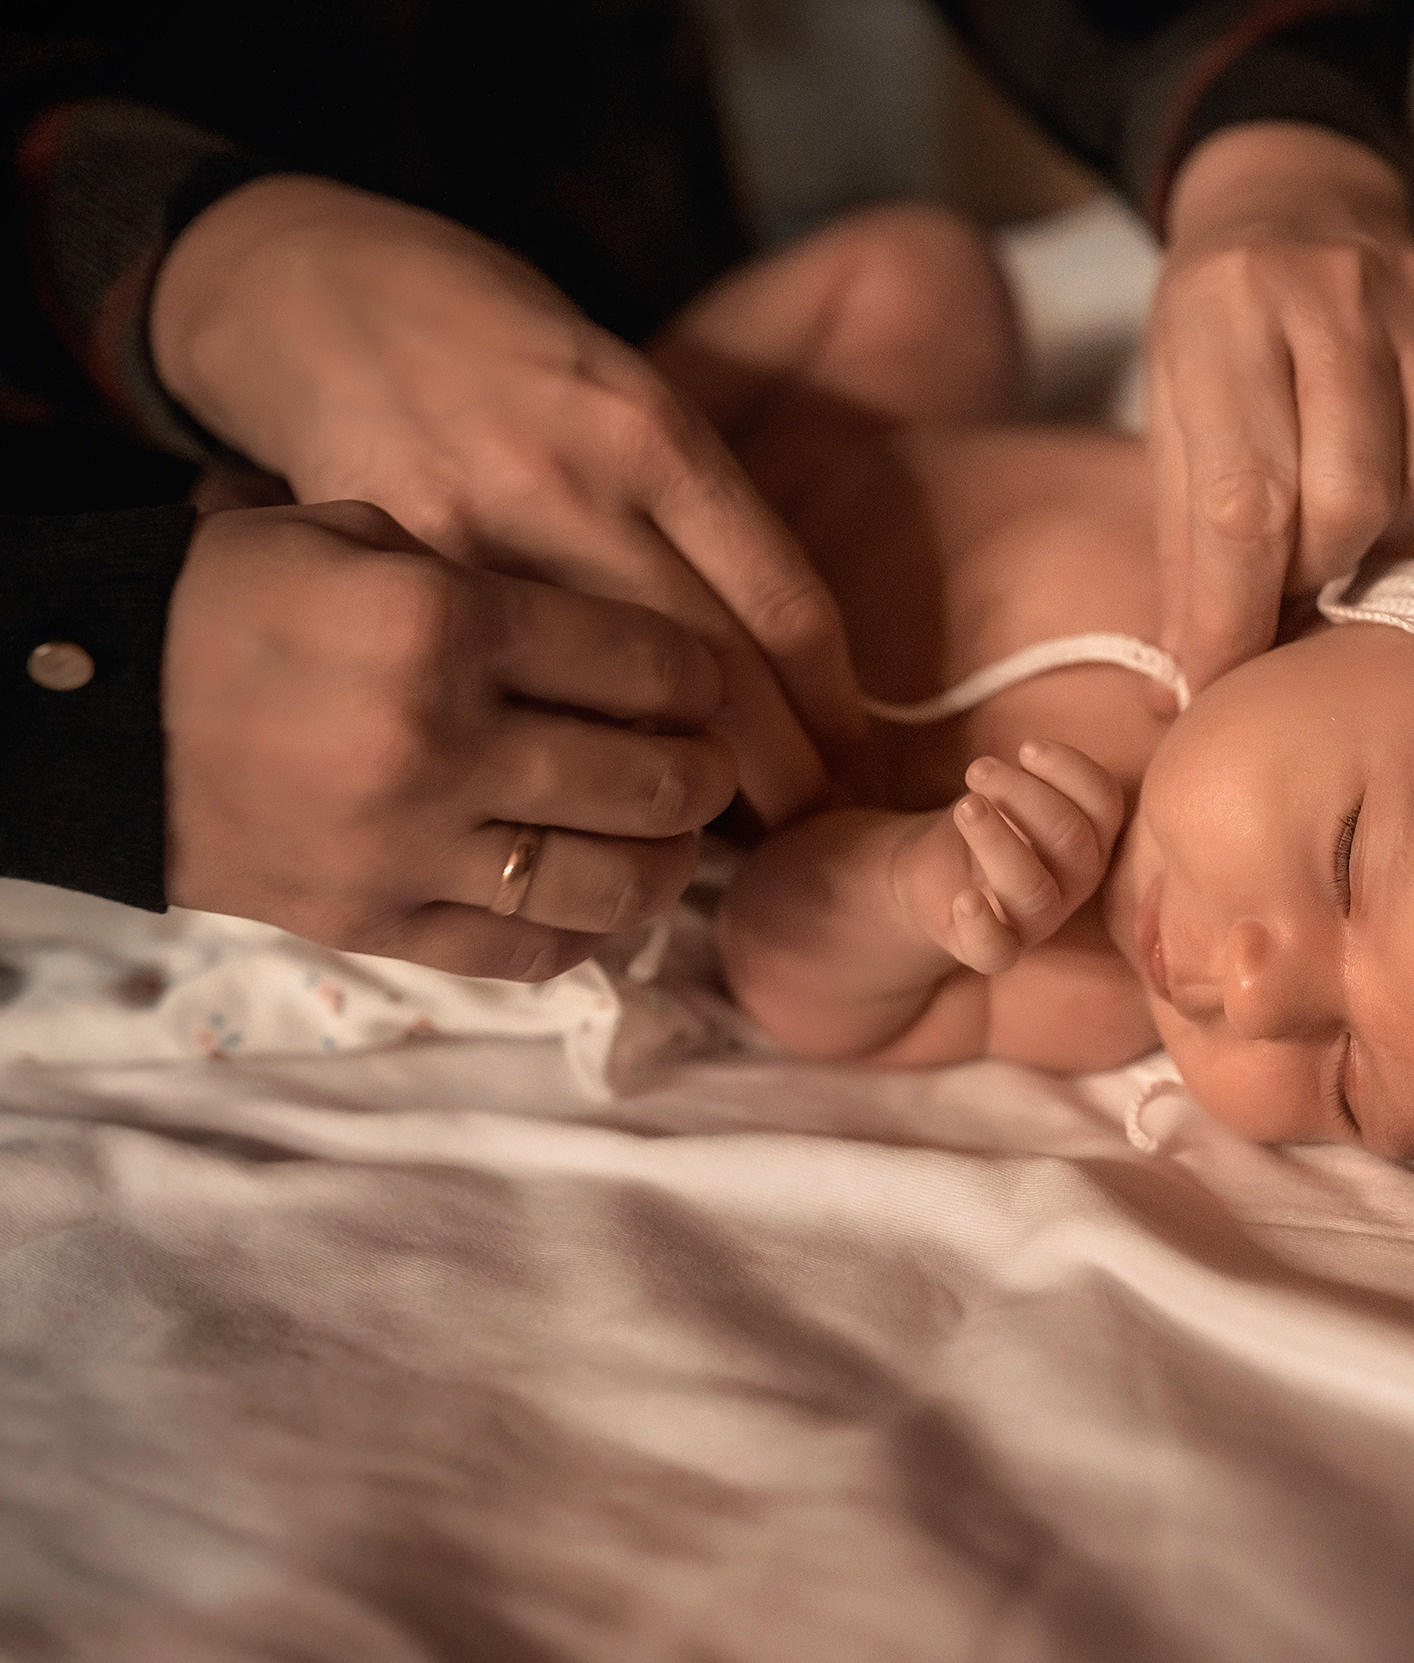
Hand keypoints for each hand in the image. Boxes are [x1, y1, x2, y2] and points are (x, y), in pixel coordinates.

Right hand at [151, 175, 860, 824]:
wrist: (302, 294)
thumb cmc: (492, 347)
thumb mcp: (621, 388)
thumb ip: (693, 511)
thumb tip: (779, 662)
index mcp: (652, 430)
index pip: (782, 606)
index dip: (830, 708)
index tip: (853, 769)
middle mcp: (571, 486)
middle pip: (714, 679)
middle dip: (773, 776)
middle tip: (804, 834)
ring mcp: (471, 546)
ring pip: (607, 719)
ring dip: (666, 802)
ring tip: (700, 842)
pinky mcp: (389, 596)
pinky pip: (498, 714)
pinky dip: (554, 779)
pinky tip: (581, 828)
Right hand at [164, 501, 739, 980]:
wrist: (91, 701)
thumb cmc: (237, 598)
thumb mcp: (362, 535)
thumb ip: (497, 581)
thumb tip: (626, 653)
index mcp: (443, 625)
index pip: (643, 663)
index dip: (696, 677)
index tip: (700, 683)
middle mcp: (438, 743)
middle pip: (648, 780)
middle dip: (703, 771)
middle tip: (706, 761)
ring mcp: (406, 846)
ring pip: (608, 881)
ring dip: (667, 862)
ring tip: (672, 837)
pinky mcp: (371, 923)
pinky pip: (524, 950)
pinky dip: (585, 930)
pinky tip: (599, 894)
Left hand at [891, 741, 1125, 974]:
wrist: (933, 875)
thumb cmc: (987, 824)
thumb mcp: (1012, 793)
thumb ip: (1033, 779)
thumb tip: (1031, 753)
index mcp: (1091, 839)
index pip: (1104, 803)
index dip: (1070, 770)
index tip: (1025, 748)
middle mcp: (1074, 882)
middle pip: (1071, 840)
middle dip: (1025, 795)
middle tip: (978, 768)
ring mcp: (1038, 921)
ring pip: (1034, 890)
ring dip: (998, 841)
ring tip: (966, 807)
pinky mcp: (994, 949)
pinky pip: (997, 950)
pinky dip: (981, 925)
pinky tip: (962, 898)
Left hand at [1149, 123, 1413, 688]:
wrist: (1300, 211)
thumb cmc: (1224, 342)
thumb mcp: (1174, 422)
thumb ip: (1185, 553)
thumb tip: (1182, 692)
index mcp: (1228, 311)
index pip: (1244, 499)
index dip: (1233, 612)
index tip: (1216, 681)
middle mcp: (1334, 290)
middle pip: (1351, 501)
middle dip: (1316, 567)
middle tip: (1290, 567)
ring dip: (1381, 532)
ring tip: (1341, 500)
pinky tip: (1395, 463)